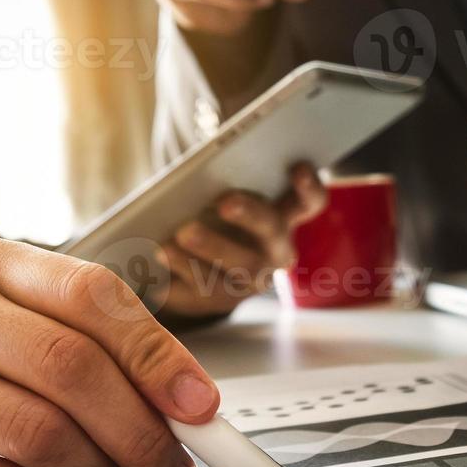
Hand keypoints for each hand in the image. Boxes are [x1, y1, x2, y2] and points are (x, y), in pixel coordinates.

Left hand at [158, 163, 327, 317]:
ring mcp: (248, 280)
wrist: (193, 267)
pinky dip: (177, 274)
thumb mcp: (223, 196)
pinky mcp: (216, 301)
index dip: (309, 186)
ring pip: (236, 268)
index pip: (310, 201)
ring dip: (209, 249)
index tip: (297, 166)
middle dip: (250, 215)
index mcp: (284, 217)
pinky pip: (199, 291)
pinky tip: (156, 259)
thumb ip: (222, 181)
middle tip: (225, 201)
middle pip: (271, 231)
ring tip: (177, 235)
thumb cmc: (212, 217)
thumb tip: (200, 170)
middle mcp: (274, 251)